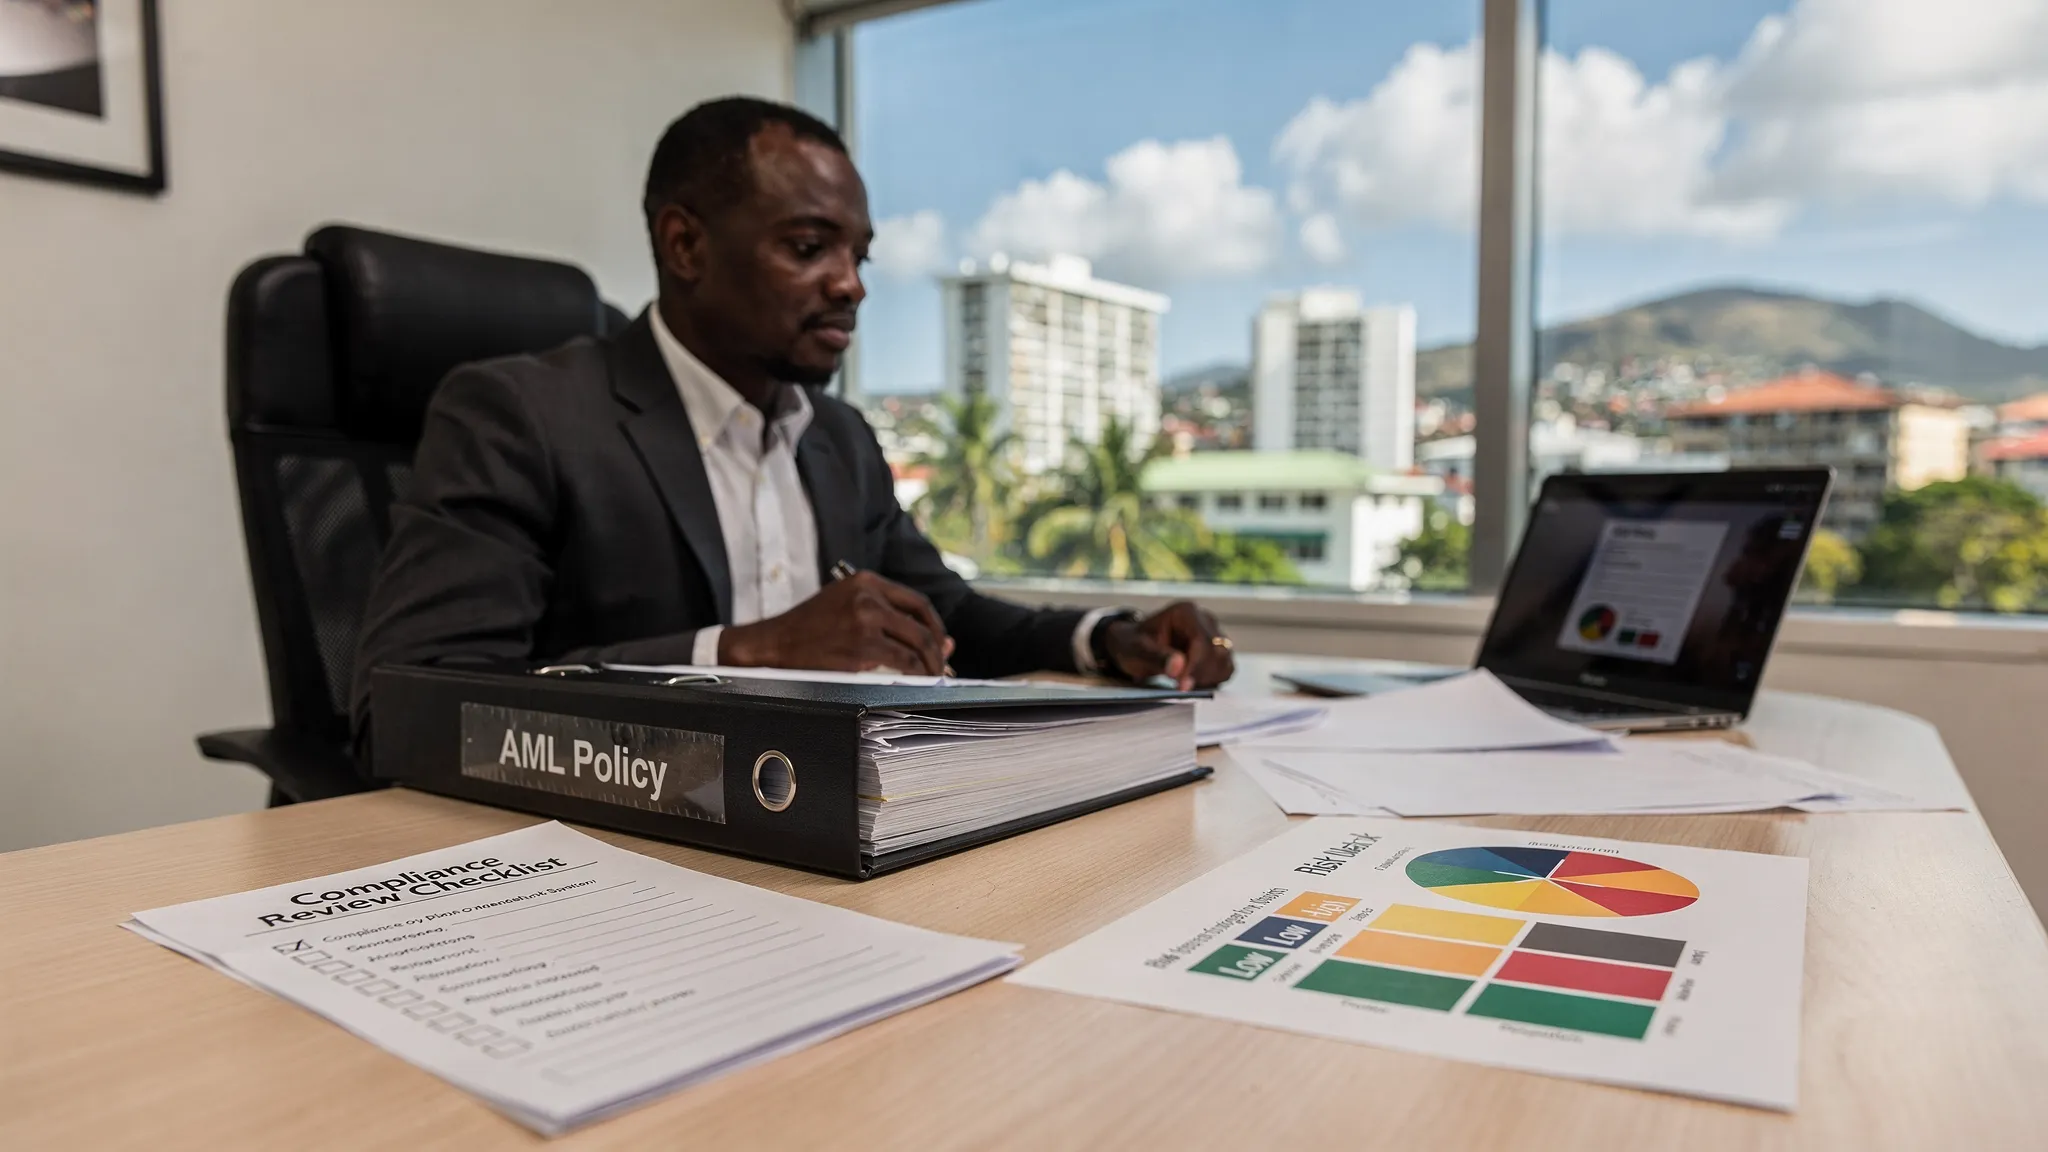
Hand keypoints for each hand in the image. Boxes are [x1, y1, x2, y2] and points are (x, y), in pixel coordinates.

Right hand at [720, 571, 954, 674]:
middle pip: (922, 625)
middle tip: (942, 666)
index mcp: (866, 581)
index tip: (940, 643)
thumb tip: (939, 640)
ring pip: (917, 645)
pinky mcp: (862, 646)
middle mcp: (868, 596)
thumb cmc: (809, 628)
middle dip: (937, 650)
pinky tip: (915, 681)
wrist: (774, 643)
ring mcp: (865, 620)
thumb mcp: (845, 605)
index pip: (917, 602)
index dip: (935, 626)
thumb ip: (886, 616)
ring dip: (930, 665)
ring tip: (932, 678)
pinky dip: (916, 674)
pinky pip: (903, 662)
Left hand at [1100, 601, 1233, 689]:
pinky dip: (1213, 680)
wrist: (1134, 646)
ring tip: (1183, 682)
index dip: (1195, 665)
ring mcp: (1214, 635)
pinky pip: (1225, 669)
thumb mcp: (1137, 651)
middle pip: (1218, 651)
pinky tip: (1193, 681)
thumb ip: (1157, 657)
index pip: (1202, 640)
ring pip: (1225, 661)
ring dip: (1207, 678)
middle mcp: (1205, 620)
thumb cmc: (1133, 644)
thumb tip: (1179, 667)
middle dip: (1200, 673)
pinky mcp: (1217, 651)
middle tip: (1179, 686)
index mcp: (1186, 613)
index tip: (1182, 685)